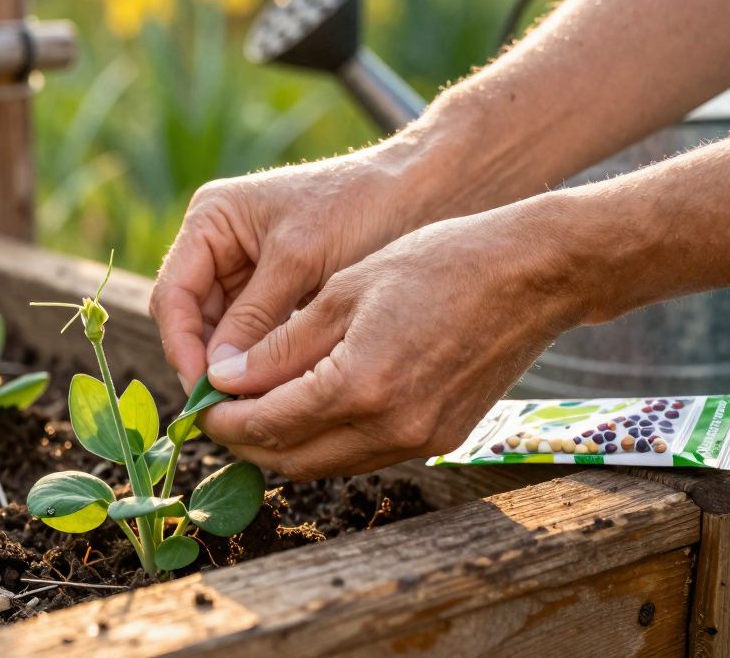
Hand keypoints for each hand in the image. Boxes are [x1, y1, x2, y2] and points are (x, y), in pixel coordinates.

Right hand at [150, 143, 428, 392]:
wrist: (420, 193)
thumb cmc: (359, 207)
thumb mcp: (300, 260)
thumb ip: (255, 316)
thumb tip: (218, 378)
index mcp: (211, 221)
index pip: (174, 294)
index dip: (181, 346)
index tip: (203, 391)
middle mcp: (219, 247)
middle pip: (192, 320)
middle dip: (208, 365)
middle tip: (227, 412)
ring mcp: (246, 272)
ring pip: (222, 336)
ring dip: (234, 371)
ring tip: (252, 409)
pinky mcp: (276, 295)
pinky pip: (254, 338)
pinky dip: (262, 365)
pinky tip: (276, 394)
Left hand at [199, 200, 585, 480]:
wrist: (531, 276)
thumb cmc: (438, 264)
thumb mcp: (343, 291)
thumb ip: (279, 347)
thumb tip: (224, 381)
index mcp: (358, 384)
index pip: (265, 424)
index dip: (221, 419)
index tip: (198, 405)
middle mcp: (389, 426)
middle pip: (290, 460)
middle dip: (245, 442)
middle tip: (217, 413)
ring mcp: (418, 441)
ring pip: (325, 465)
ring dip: (283, 446)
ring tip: (254, 409)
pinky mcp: (438, 440)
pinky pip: (362, 455)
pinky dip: (325, 440)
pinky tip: (308, 407)